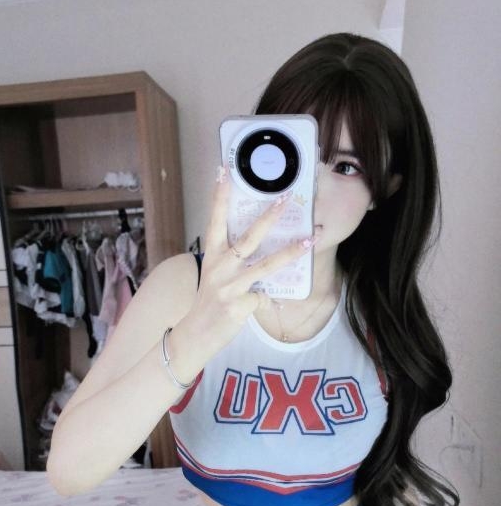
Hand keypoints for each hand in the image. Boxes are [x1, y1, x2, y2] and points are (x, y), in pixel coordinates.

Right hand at [184, 167, 318, 356]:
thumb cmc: (208, 303)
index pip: (215, 220)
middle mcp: (219, 267)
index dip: (220, 195)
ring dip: (290, 252)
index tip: (224, 169)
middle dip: (269, 217)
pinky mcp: (238, 305)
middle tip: (286, 197)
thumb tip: (262, 251)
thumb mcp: (215, 277)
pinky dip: (270, 302)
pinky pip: (264, 299)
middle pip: (248, 237)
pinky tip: (274, 305)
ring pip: (265, 265)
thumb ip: (233, 262)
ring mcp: (229, 286)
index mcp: (211, 256)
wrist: (195, 336)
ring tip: (310, 240)